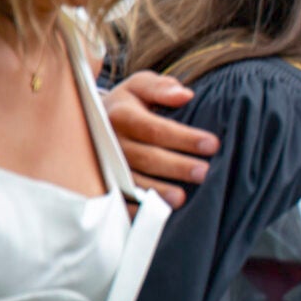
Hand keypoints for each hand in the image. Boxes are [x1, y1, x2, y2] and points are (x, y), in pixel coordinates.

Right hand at [103, 72, 218, 207]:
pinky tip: (152, 214)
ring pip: (131, 182)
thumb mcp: (140, 86)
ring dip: (156, 192)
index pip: (155, 129)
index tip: (212, 144)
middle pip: (146, 157)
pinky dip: (133, 209)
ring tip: (181, 198)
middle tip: (204, 172)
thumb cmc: (127, 104)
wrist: (88, 123)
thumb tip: (185, 94)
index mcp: (120, 115)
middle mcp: (109, 142)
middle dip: (176, 166)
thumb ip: (160, 87)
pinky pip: (115, 200)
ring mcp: (103, 166)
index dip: (184, 138)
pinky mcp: (101, 184)